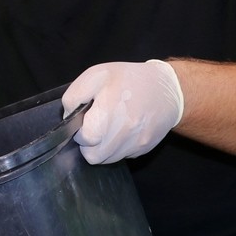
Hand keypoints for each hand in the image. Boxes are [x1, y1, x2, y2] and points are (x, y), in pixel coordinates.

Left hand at [62, 59, 183, 164]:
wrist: (168, 89)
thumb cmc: (129, 79)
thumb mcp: (96, 76)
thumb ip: (74, 97)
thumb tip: (68, 118)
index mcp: (110, 113)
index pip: (86, 140)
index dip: (80, 132)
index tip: (86, 121)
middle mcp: (126, 133)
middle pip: (94, 156)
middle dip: (89, 144)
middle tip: (95, 126)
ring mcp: (136, 144)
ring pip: (108, 160)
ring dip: (102, 148)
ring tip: (109, 128)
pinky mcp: (144, 149)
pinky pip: (122, 156)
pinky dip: (117, 148)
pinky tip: (122, 131)